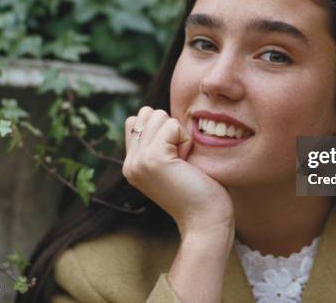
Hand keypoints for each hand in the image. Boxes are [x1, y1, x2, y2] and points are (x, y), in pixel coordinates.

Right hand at [123, 106, 233, 236]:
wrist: (206, 221)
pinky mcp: (152, 159)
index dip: (162, 129)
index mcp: (132, 165)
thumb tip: (156, 114)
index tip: (175, 157)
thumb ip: (160, 142)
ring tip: (184, 163)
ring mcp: (138, 161)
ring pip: (158, 116)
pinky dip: (185, 140)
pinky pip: (171, 125)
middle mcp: (129, 163)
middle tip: (181, 160)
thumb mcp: (173, 163)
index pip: (136, 121)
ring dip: (179, 134)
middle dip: (171, 129)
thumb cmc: (201, 192)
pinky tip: (187, 164)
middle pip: (147, 113)